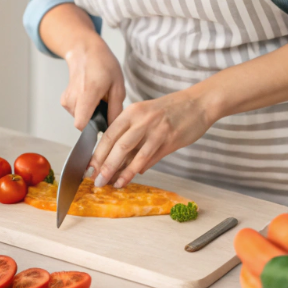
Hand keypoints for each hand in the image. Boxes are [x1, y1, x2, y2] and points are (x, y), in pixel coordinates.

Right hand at [61, 36, 124, 130]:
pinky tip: (90, 96)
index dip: (92, 130)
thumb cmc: (103, 64)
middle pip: (83, 123)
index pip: (80, 124)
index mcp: (88, 93)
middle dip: (95, 119)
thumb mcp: (117, 85)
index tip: (102, 124)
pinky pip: (76, 113)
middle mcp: (73, 98)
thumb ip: (116, 109)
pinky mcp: (64, 101)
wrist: (85, 51)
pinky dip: (84, 108)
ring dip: (90, 113)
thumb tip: (114, 127)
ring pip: (80, 118)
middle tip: (105, 104)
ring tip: (98, 97)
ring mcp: (66, 99)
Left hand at [88, 86, 213, 188]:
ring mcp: (156, 130)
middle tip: (97, 180)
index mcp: (132, 112)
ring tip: (114, 184)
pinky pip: (151, 158)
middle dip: (105, 166)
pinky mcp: (170, 140)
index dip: (98, 153)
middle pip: (118, 146)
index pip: (109, 134)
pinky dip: (140, 169)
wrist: (198, 103)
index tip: (90, 168)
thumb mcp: (146, 114)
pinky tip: (133, 177)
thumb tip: (118, 158)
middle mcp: (142, 120)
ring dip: (122, 172)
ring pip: (134, 155)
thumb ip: (131, 133)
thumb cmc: (170, 109)